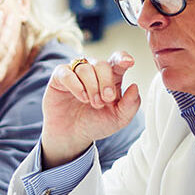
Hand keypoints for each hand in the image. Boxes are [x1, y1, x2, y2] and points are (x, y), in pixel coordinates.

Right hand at [41, 52, 140, 166]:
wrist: (72, 136)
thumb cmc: (95, 124)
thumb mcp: (118, 119)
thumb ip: (131, 105)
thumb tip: (135, 86)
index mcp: (111, 78)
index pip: (118, 60)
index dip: (123, 58)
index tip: (129, 63)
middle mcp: (94, 72)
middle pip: (103, 65)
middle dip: (106, 82)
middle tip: (105, 100)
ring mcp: (76, 73)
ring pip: (85, 68)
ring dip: (91, 86)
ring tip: (92, 103)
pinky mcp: (60, 77)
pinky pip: (67, 73)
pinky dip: (76, 85)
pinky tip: (81, 97)